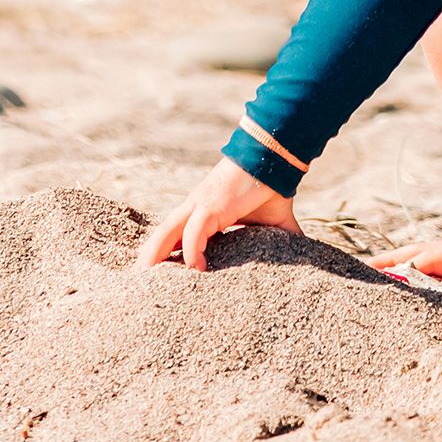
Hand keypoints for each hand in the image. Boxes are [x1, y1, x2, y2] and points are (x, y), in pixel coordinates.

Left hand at [135, 157, 302, 269]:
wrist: (274, 159)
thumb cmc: (270, 188)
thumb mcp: (271, 224)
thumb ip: (280, 240)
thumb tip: (303, 254)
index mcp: (202, 212)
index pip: (174, 235)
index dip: (162, 253)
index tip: (154, 275)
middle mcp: (194, 208)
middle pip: (161, 234)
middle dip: (148, 257)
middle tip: (138, 282)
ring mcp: (200, 205)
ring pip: (167, 232)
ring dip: (155, 255)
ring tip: (149, 281)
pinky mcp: (212, 205)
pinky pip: (195, 232)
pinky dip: (192, 251)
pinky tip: (197, 269)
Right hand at [366, 220, 441, 302]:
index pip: (426, 261)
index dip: (403, 270)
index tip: (379, 279)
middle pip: (414, 257)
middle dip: (388, 264)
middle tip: (359, 273)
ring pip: (422, 267)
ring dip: (398, 271)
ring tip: (370, 283)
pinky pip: (436, 280)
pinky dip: (417, 284)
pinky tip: (405, 300)